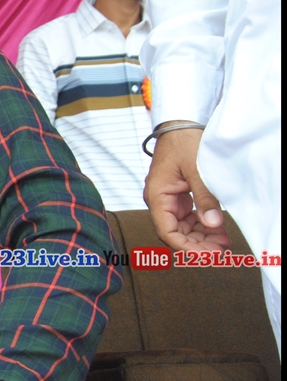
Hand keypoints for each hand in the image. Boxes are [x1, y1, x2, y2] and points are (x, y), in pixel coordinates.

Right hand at [143, 123, 230, 252]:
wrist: (179, 124)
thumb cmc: (182, 141)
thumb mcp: (197, 170)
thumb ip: (205, 198)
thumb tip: (214, 224)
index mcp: (157, 196)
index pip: (167, 231)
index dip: (186, 247)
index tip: (205, 255)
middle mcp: (160, 200)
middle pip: (176, 232)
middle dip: (197, 244)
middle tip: (220, 252)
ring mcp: (169, 199)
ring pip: (183, 227)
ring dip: (202, 236)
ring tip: (223, 243)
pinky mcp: (178, 196)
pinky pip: (188, 217)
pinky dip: (203, 224)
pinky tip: (218, 230)